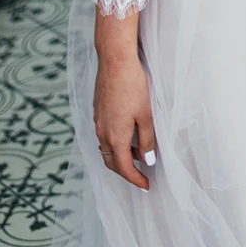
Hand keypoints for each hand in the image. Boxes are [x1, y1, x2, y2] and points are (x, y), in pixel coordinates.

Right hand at [93, 52, 156, 190]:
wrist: (115, 61)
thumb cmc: (133, 85)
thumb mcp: (146, 114)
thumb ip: (146, 139)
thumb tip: (148, 161)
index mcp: (115, 136)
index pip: (123, 167)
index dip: (135, 179)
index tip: (146, 186)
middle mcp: (102, 132)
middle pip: (111, 161)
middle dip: (125, 171)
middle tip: (141, 175)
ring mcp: (98, 121)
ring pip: (107, 148)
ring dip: (121, 155)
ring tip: (138, 153)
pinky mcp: (98, 110)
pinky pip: (104, 134)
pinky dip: (116, 141)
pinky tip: (128, 133)